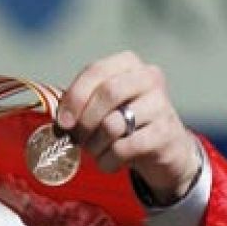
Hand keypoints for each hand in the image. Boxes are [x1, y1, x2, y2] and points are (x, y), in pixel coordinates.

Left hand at [55, 51, 200, 202]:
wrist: (166, 148)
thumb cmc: (126, 123)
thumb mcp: (104, 107)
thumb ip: (81, 105)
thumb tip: (60, 121)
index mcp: (129, 64)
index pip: (96, 71)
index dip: (74, 97)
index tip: (62, 122)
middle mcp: (149, 78)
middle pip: (107, 93)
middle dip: (85, 121)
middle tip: (78, 139)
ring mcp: (161, 105)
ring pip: (113, 124)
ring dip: (95, 144)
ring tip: (96, 150)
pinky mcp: (165, 134)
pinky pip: (124, 148)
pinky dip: (109, 160)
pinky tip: (110, 161)